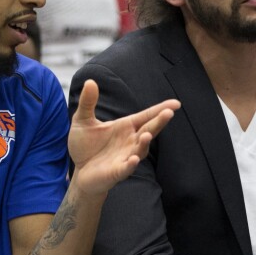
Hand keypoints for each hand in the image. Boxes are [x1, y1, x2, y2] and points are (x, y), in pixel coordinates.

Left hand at [68, 79, 179, 194]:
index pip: (147, 116)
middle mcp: (130, 141)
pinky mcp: (117, 172)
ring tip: (147, 134)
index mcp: (126, 127)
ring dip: (145, 142)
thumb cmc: (85, 146)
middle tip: (168, 113)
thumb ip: (88, 103)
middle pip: (149, 130)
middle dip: (159, 122)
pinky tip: (134, 159)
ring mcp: (126, 157)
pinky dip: (131, 164)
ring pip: (140, 149)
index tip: (176, 103)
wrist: (79, 172)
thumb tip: (90, 82)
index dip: (160, 109)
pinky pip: (127, 168)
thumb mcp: (83, 121)